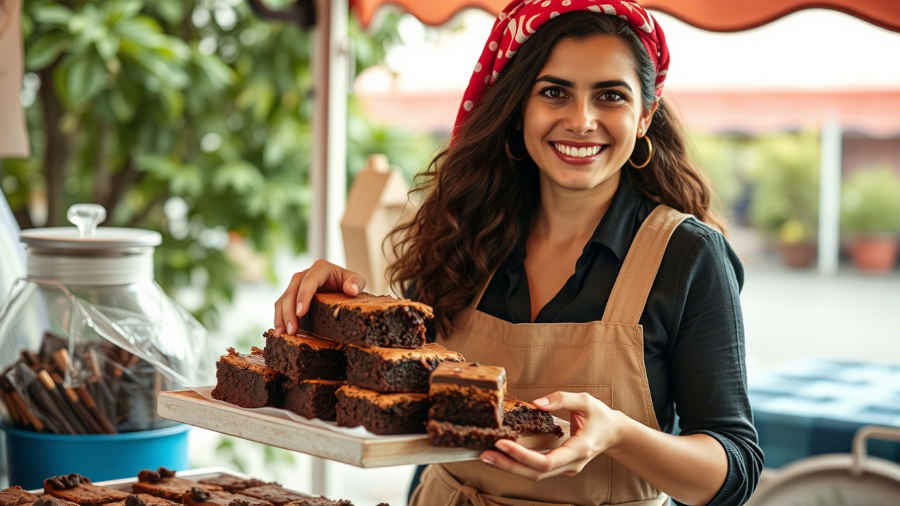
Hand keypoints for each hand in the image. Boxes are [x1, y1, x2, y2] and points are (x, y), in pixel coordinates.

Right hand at [273, 259, 366, 334]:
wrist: (345, 288)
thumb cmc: (352, 284)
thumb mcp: (358, 281)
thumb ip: (356, 283)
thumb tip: (351, 290)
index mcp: (321, 268)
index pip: (309, 281)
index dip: (303, 296)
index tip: (301, 313)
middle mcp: (305, 274)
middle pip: (293, 290)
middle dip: (290, 311)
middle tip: (292, 330)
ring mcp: (297, 285)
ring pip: (284, 299)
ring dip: (281, 317)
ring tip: (283, 334)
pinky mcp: (292, 295)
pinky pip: (281, 305)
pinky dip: (279, 318)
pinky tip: (280, 332)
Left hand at [479, 391, 623, 479]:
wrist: (614, 434)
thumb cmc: (600, 417)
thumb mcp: (585, 401)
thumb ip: (560, 399)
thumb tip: (535, 403)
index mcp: (579, 450)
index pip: (545, 461)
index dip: (521, 456)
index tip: (502, 442)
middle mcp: (571, 464)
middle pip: (535, 473)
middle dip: (508, 465)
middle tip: (485, 454)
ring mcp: (565, 469)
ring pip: (534, 475)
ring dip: (509, 467)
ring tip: (487, 456)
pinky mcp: (560, 467)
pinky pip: (536, 470)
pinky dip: (518, 464)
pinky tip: (502, 456)